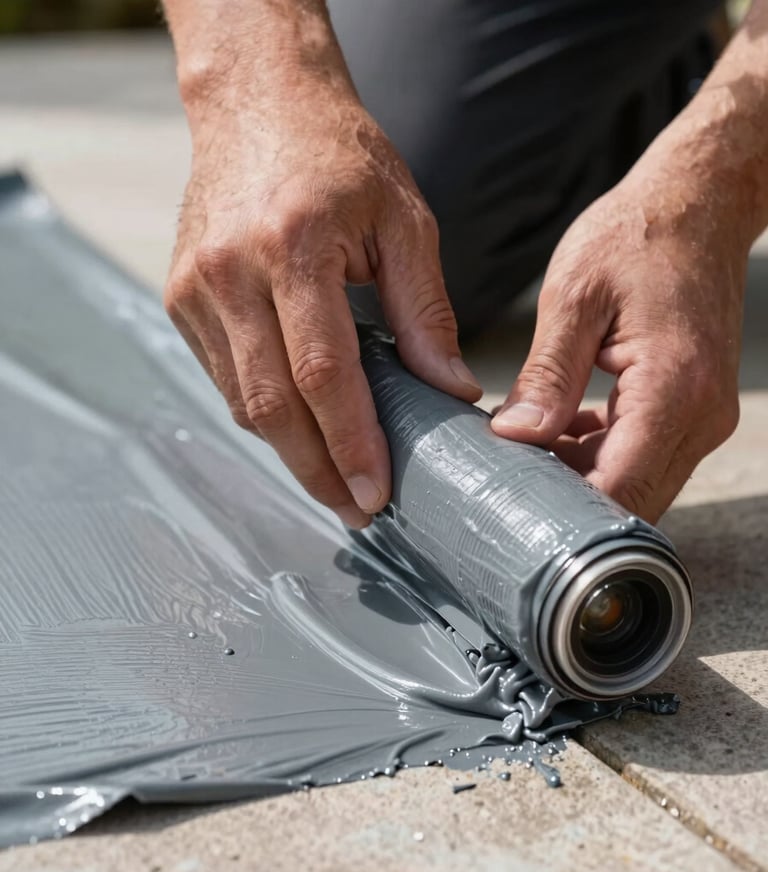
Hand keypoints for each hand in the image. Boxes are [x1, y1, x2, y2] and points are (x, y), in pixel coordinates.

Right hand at [164, 77, 480, 528]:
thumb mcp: (404, 221)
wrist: (259, 107)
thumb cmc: (340, 158)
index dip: (351, 445)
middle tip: (356, 510)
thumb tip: (450, 391)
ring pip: (242, 401)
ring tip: (335, 479)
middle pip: (272, 405)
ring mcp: (196, 288)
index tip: (376, 495)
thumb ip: (425, 311)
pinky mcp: (180, 297)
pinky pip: (225, 378)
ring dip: (289, 450)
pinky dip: (265, 412)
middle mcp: (232, 273)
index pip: (323, 375)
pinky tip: (299, 428)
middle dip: (316, 471)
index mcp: (294, 248)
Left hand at [491, 174, 746, 521]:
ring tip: (524, 452)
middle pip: (632, 498)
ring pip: (636, 482)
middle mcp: (701, 415)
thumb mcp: (574, 298)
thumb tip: (516, 436)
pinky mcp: (691, 408)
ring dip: (580, 477)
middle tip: (506, 483)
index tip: (514, 510)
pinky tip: (557, 430)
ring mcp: (702, 416)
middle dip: (568, 501)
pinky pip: (643, 456)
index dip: (566, 513)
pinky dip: (597, 454)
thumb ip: (548, 375)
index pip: (621, 488)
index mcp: (674, 388)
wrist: (694, 205)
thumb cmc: (635, 236)